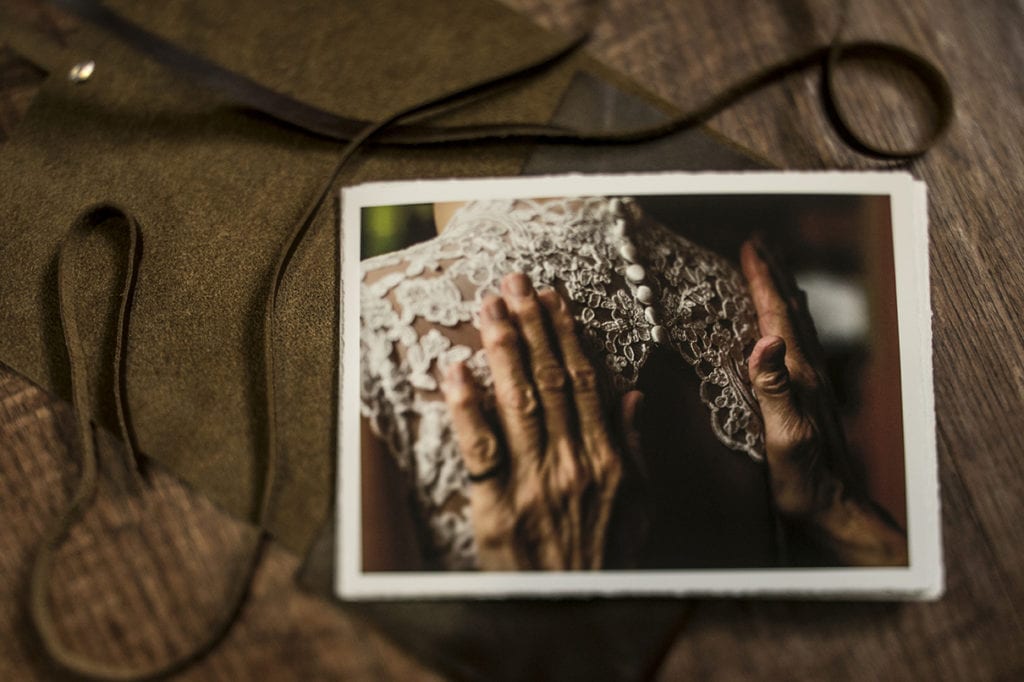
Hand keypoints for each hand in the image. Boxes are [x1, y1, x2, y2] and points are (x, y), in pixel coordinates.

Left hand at [442, 273, 642, 569]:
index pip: (587, 382)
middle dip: (530, 326)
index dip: (568, 335)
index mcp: (609, 460)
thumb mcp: (639, 505)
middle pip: (551, 380)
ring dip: (502, 350)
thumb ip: (633, 446)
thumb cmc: (605, 557)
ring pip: (518, 402)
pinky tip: (457, 370)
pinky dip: (467, 407)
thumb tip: (629, 392)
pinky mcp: (497, 507)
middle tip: (513, 284)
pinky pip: (480, 448)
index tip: (552, 299)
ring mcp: (534, 484)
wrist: (573, 611)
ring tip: (489, 308)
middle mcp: (573, 463)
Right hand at [741, 239, 906, 564]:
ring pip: (794, 325)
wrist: (835, 510)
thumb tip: (766, 340)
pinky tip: (783, 327)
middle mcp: (806, 372)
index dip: (761, 280)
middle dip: (772, 274)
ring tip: (770, 270)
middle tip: (758, 243)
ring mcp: (809, 385)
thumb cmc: (806, 480)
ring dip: (780, 293)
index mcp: (798, 375)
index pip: (776, 316)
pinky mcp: (807, 399)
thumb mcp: (784, 436)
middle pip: (789, 311)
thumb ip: (775, 388)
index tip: (749, 246)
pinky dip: (786, 322)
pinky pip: (795, 345)